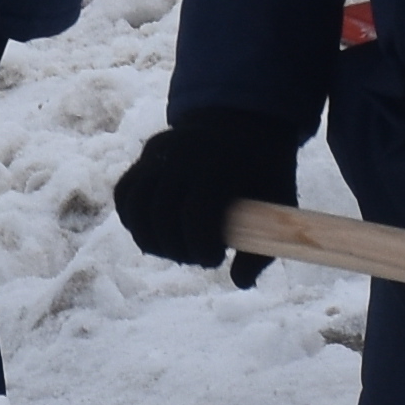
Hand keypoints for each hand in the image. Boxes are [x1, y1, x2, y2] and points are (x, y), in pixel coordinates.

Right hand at [113, 113, 301, 282]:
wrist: (243, 121)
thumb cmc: (265, 167)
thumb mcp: (279, 198)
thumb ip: (264, 243)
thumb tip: (240, 283)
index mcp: (218, 162)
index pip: (195, 213)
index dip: (201, 247)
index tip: (215, 260)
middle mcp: (180, 154)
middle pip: (161, 215)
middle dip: (177, 249)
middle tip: (199, 259)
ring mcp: (157, 153)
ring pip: (136, 207)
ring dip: (152, 240)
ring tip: (176, 251)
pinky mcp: (143, 158)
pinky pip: (125, 195)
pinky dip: (134, 220)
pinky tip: (156, 235)